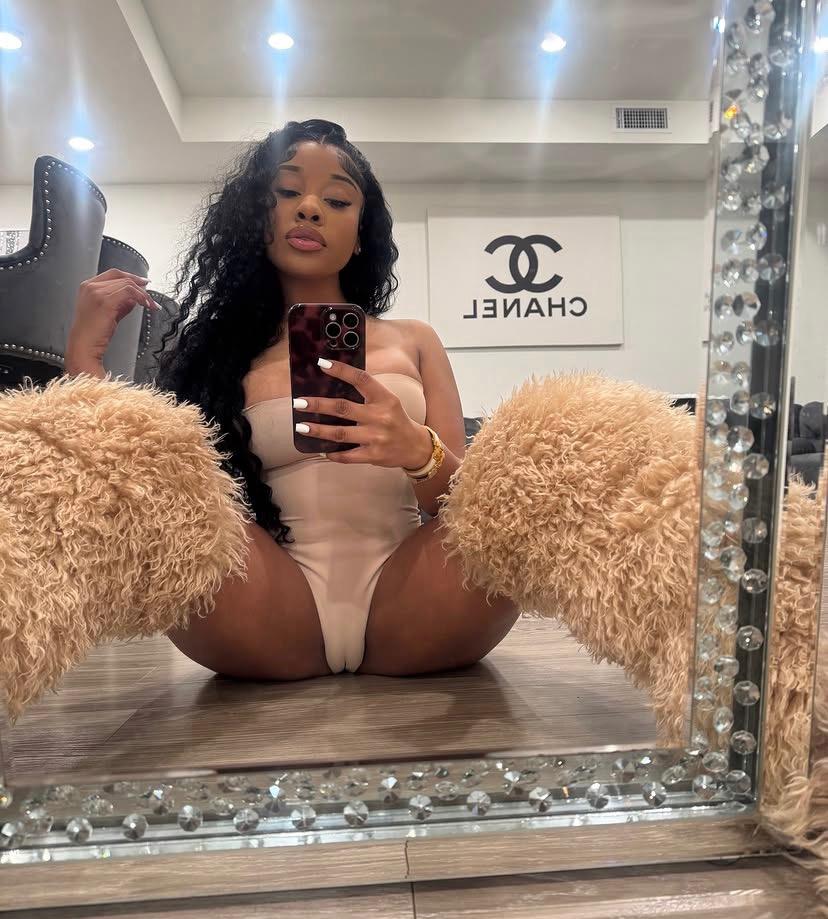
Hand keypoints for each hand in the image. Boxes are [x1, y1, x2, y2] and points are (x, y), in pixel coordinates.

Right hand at [66, 268, 159, 366]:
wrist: (84, 345)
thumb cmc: (93, 333)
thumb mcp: (108, 312)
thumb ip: (120, 302)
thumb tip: (134, 298)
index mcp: (88, 286)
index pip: (113, 274)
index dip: (130, 276)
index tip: (143, 283)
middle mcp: (90, 286)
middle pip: (121, 277)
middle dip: (139, 285)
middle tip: (150, 295)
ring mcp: (97, 292)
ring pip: (127, 284)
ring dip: (143, 294)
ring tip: (150, 305)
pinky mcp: (105, 301)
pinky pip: (129, 292)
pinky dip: (141, 297)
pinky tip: (146, 305)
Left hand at [294, 359, 432, 468]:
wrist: (415, 447)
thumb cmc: (396, 420)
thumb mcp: (388, 401)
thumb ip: (366, 394)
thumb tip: (333, 385)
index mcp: (385, 398)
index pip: (361, 379)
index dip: (341, 370)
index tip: (322, 364)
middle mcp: (380, 416)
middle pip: (343, 408)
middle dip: (318, 405)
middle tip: (298, 402)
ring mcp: (376, 437)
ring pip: (340, 433)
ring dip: (318, 430)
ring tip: (301, 426)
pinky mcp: (373, 455)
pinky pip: (347, 455)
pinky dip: (332, 452)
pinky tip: (320, 449)